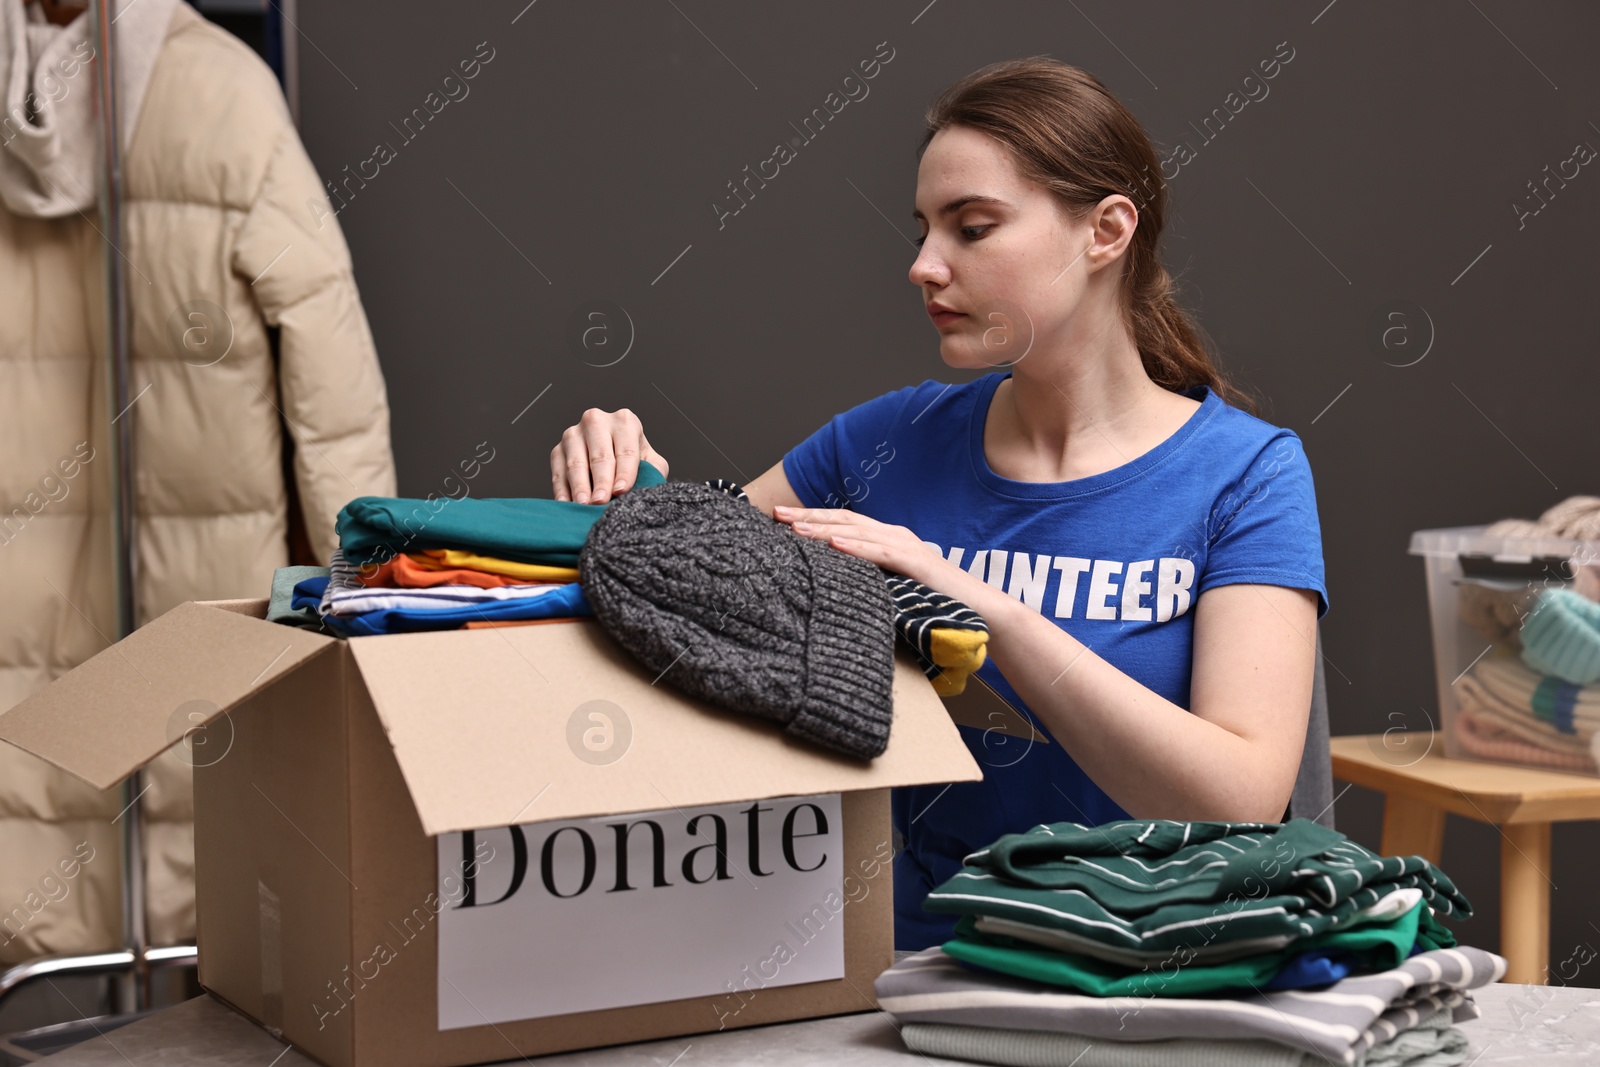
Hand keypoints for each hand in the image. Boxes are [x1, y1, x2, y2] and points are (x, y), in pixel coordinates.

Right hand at [550, 407, 668, 503]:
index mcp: (624, 421)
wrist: (612, 458)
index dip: (625, 472)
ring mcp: (574, 434)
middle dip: (601, 481)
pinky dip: (562, 490)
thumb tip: (647, 486)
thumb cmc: (633, 460)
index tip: (621, 491)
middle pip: (600, 456)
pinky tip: (567, 504)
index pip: (626, 450)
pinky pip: (558, 472)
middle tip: (601, 501)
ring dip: (580, 486)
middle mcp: (597, 421)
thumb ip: (653, 470)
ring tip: (584, 504)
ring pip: (576, 463)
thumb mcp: (650, 462)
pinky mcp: (557, 450)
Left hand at [772, 506, 944, 585]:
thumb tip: (834, 580)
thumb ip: (869, 577)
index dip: (811, 518)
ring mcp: (906, 546)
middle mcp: (894, 535)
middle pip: (844, 520)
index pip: (843, 523)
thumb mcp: (894, 585)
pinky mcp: (917, 563)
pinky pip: (881, 553)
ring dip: (824, 528)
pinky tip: (834, 545)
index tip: (780, 519)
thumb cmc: (936, 601)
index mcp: (887, 539)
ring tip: (795, 528)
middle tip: (776, 515)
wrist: (981, 609)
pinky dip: (856, 548)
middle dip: (808, 516)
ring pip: (857, 532)